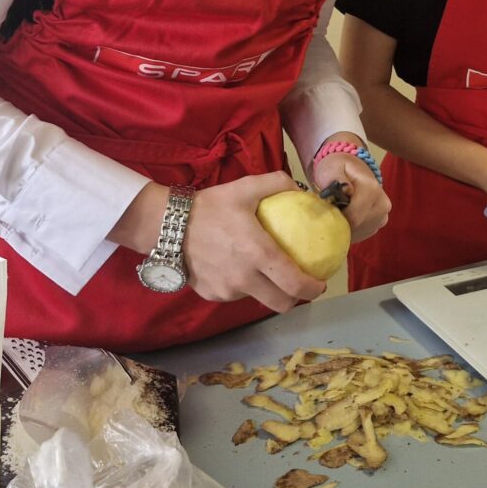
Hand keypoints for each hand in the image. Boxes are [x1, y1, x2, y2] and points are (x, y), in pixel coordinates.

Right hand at [183, 172, 327, 310]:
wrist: (167, 225)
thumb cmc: (210, 206)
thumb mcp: (245, 187)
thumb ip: (277, 183)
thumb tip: (301, 189)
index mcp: (258, 253)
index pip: (294, 284)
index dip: (312, 289)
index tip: (320, 283)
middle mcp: (244, 278)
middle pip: (281, 304)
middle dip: (295, 299)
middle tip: (298, 285)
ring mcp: (226, 290)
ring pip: (257, 299)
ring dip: (267, 290)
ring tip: (266, 272)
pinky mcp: (211, 294)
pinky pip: (235, 295)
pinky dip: (243, 287)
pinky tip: (239, 269)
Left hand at [312, 150, 389, 243]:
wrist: (352, 170)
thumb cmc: (338, 168)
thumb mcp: (332, 168)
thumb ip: (334, 177)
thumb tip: (346, 191)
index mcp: (372, 189)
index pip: (354, 217)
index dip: (337, 217)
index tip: (328, 208)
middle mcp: (382, 204)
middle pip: (357, 226)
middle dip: (340, 222)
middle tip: (331, 209)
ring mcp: (383, 215)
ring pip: (359, 231)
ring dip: (345, 226)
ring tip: (339, 211)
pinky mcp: (380, 222)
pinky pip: (362, 233)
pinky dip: (351, 229)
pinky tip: (345, 216)